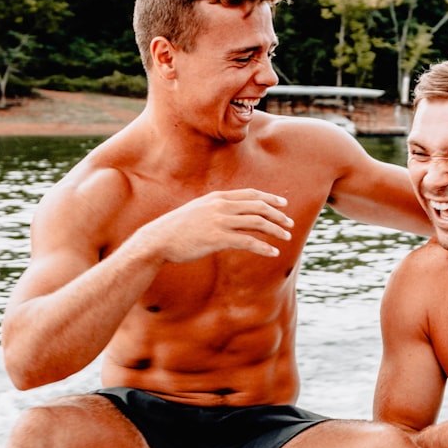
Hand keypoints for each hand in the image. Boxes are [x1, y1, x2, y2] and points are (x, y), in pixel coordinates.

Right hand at [136, 189, 292, 262]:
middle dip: (277, 214)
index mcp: (217, 197)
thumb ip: (216, 209)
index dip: (270, 198)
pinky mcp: (218, 239)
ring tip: (287, 238)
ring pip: (257, 222)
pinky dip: (264, 247)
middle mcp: (220, 206)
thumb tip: (232, 214)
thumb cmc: (178, 228)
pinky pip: (248, 242)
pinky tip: (274, 253)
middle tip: (290, 224)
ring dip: (275, 230)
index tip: (283, 204)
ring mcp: (219, 221)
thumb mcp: (198, 211)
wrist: (158, 240)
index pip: (250, 194)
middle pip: (258, 206)